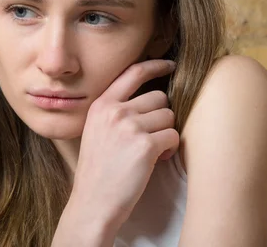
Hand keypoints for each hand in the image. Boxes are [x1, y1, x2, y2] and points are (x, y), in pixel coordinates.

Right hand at [70, 59, 179, 229]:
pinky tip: (154, 161)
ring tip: (150, 151)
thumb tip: (151, 97)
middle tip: (150, 137)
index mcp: (100, 105)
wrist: (93, 202)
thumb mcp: (96, 131)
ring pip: (168, 116)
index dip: (155, 65)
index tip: (170, 64)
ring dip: (165, 134)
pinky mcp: (144, 145)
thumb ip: (115, 111)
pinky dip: (169, 150)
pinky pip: (173, 136)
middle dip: (160, 117)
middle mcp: (114, 110)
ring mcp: (129, 126)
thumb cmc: (98, 170)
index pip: (133, 73)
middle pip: (158, 97)